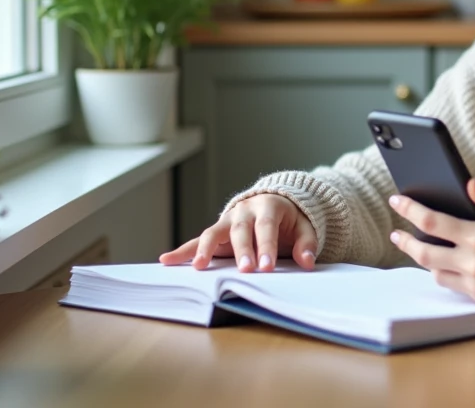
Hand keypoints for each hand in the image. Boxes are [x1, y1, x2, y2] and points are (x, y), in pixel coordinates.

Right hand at [158, 194, 317, 272]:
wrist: (272, 202)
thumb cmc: (289, 219)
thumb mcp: (304, 227)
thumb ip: (306, 243)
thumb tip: (307, 262)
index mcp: (268, 207)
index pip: (267, 227)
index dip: (266, 247)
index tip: (267, 267)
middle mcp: (244, 211)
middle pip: (241, 231)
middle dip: (242, 251)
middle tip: (245, 271)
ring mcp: (227, 220)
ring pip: (213, 233)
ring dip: (206, 250)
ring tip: (199, 267)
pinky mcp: (216, 231)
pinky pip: (198, 241)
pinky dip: (183, 251)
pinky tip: (167, 260)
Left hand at [388, 179, 474, 303]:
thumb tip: (469, 184)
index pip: (432, 222)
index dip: (410, 209)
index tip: (396, 200)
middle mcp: (474, 263)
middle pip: (424, 252)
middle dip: (405, 241)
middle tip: (396, 232)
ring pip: (434, 271)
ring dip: (424, 257)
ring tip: (418, 244)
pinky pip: (451, 284)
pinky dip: (442, 271)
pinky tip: (442, 260)